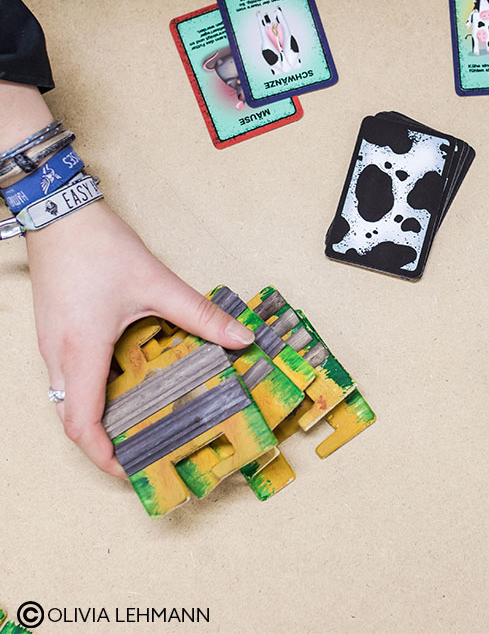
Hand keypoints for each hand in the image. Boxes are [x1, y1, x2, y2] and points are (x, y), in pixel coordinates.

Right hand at [26, 200, 253, 476]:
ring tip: (141, 418)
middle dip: (105, 442)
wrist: (59, 214)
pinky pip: (69, 374)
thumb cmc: (99, 247)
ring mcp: (51, 343)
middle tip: (144, 447)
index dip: (102, 456)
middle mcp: (58, 354)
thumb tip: (241, 338)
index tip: (130, 470)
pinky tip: (128, 376)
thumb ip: (200, 315)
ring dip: (100, 414)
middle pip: (73, 417)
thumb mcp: (157, 283)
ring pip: (68, 396)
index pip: (81, 424)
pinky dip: (94, 388)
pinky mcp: (54, 330)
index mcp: (80, 350)